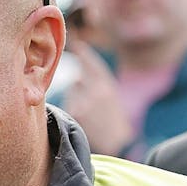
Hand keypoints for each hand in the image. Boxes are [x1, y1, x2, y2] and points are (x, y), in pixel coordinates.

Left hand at [62, 41, 134, 155]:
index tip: (75, 42)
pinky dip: (72, 107)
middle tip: (78, 86)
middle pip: (78, 78)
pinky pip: (69, 103)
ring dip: (75, 97)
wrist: (117, 143)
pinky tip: (83, 117)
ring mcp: (85, 101)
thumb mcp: (111, 97)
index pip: (92, 64)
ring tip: (89, 111)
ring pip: (73, 92)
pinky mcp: (75, 112)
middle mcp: (97, 90)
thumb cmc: (112, 119)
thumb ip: (97, 84)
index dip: (83, 52)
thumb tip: (77, 76)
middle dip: (78, 83)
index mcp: (108, 85)